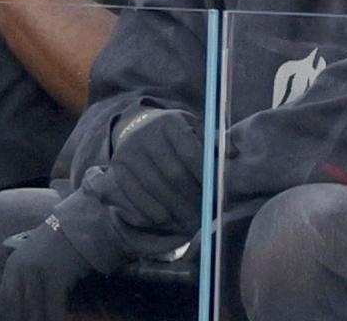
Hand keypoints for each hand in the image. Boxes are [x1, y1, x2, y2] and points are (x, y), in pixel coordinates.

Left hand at [0, 218, 92, 320]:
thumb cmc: (61, 242)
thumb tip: (26, 309)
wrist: (80, 220)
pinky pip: (53, 305)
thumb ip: (26, 281)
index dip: (9, 318)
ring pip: (34, 311)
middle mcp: (20, 270)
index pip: (3, 304)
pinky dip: (56, 318)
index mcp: (12, 267)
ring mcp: (37, 271)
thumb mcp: (35, 260)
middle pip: (17, 310)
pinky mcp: (55, 273)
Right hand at [107, 108, 203, 234]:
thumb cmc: (176, 134)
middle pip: (173, 174)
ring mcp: (127, 153)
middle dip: (192, 198)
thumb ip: (214, 142)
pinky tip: (167, 222)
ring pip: (154, 189)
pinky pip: (134, 198)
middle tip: (205, 215)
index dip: (205, 176)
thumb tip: (233, 155)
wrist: (137, 129)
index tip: (215, 194)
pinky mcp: (114, 170)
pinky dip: (152, 214)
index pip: (191, 152)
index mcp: (170, 122)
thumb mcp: (195, 129)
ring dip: (175, 211)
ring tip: (190, 224)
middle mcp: (145, 135)